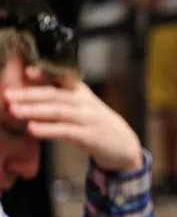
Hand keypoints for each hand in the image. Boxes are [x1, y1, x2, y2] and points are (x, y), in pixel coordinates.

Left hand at [5, 67, 142, 172]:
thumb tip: (29, 94)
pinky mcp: (90, 137)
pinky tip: (32, 129)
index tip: (26, 71)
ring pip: (58, 111)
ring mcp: (89, 119)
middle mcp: (86, 103)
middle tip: (8, 95)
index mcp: (82, 93)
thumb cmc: (97, 125)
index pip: (63, 79)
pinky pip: (66, 131)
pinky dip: (48, 129)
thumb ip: (61, 100)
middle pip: (55, 95)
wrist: (124, 145)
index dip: (46, 74)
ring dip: (34, 110)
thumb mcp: (83, 107)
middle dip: (30, 94)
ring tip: (13, 110)